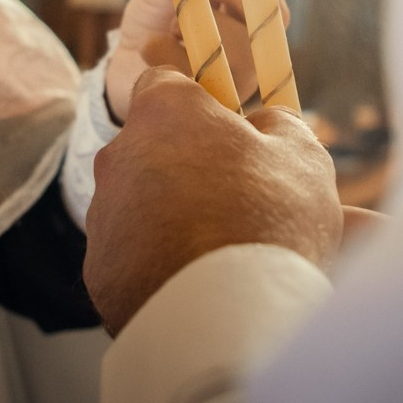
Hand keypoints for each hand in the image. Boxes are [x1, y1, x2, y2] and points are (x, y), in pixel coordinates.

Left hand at [84, 70, 341, 334]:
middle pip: (157, 151)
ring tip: (228, 255)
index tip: (228, 131)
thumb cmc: (267, 222)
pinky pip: (135, 258)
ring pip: (145, 206)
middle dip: (192, 169)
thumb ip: (281, 126)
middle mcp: (120, 156)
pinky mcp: (100, 272)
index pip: (166, 82)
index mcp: (165, 112)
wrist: (224, 319)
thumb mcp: (302, 157)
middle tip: (241, 203)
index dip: (200, 105)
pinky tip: (201, 287)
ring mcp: (104, 215)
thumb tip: (265, 124)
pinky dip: (162, 267)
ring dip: (177, 220)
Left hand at [105, 0, 284, 120]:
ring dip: (193, 19)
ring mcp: (249, 68)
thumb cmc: (155, 22)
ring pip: (239, 40)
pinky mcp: (226, 98)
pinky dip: (169, 53)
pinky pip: (203, 72)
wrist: (130, 72)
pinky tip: (155, 50)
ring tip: (167, 22)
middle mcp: (263, 30)